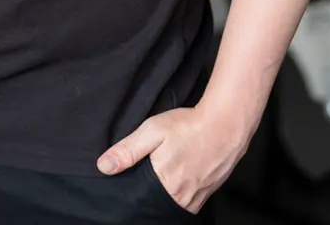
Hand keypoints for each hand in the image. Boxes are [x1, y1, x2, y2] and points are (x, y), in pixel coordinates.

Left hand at [96, 104, 249, 213]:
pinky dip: (180, 193)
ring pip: (173, 203)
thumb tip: (103, 167)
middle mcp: (182, 198)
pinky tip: (178, 175)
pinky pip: (188, 202)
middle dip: (148, 192)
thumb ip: (128, 150)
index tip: (131, 178)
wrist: (225, 125)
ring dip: (164, 193)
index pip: (140, 199)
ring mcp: (197, 198)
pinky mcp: (207, 193)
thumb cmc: (188, 126)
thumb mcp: (152, 131)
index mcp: (165, 184)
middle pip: (156, 203)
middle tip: (149, 171)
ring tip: (163, 173)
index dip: (133, 190)